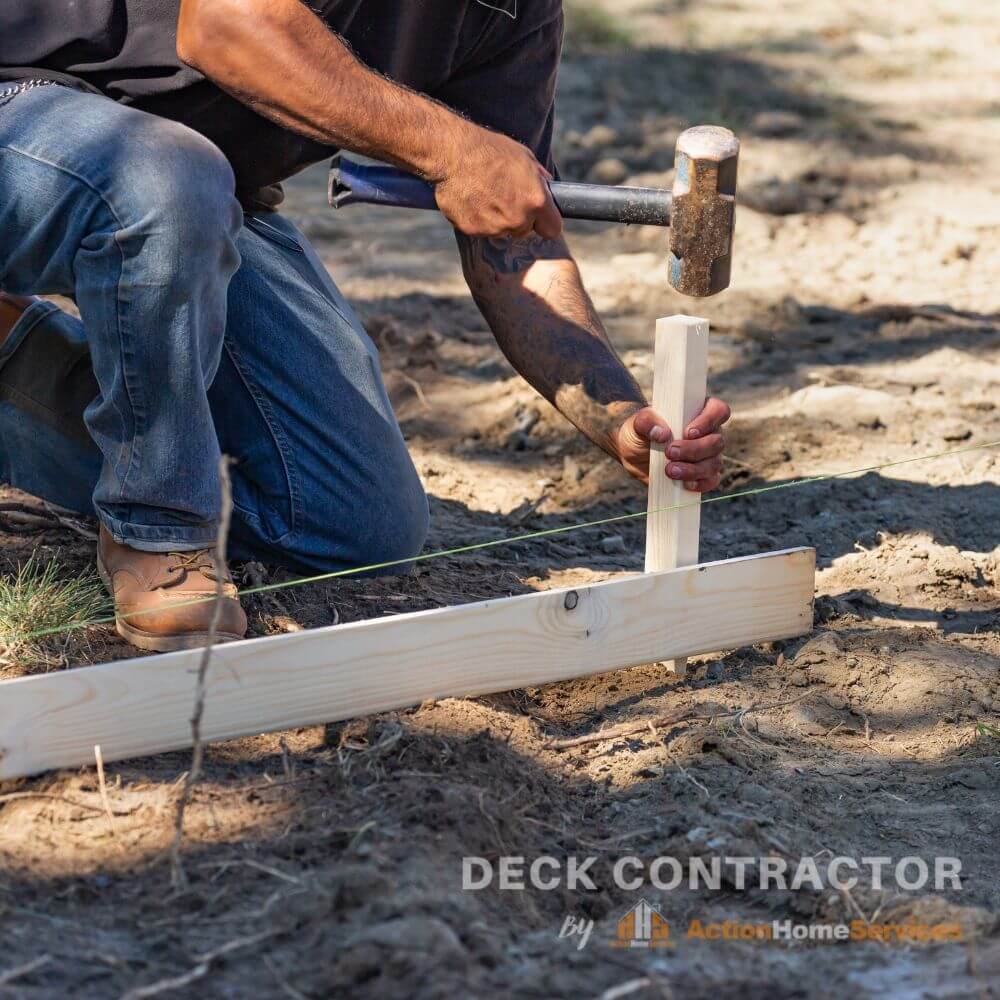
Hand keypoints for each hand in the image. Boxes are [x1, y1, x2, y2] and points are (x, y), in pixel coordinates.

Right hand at [433, 125, 562, 239]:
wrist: (452, 153)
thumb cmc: (490, 150)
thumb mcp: (524, 157)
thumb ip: (539, 180)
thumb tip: (547, 189)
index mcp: (535, 202)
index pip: (552, 229)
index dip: (545, 221)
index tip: (538, 216)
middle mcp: (517, 220)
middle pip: (524, 230)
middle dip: (518, 217)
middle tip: (504, 196)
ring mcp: (494, 228)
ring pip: (501, 231)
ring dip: (496, 218)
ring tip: (484, 193)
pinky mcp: (473, 231)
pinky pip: (480, 229)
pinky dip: (477, 218)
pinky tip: (471, 199)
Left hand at [612, 397, 731, 490]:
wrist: (634, 454)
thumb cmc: (640, 431)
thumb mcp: (637, 422)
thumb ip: (646, 421)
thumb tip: (662, 433)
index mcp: (699, 412)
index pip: (718, 411)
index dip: (709, 421)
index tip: (687, 432)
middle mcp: (709, 433)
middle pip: (716, 441)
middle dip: (694, 449)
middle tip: (670, 452)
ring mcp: (708, 455)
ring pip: (714, 463)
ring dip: (693, 469)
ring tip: (670, 470)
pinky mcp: (702, 474)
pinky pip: (711, 481)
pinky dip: (700, 483)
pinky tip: (685, 484)